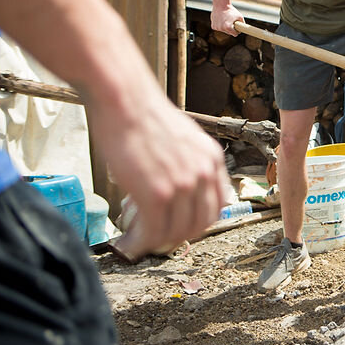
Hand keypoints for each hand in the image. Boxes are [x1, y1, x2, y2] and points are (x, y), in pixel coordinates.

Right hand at [96, 90, 228, 258]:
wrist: (125, 100)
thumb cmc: (143, 115)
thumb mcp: (182, 138)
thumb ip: (186, 161)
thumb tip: (174, 185)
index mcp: (212, 158)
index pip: (219, 203)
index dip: (199, 220)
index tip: (181, 225)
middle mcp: (203, 172)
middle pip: (202, 223)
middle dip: (180, 236)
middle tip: (157, 237)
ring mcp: (183, 184)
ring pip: (178, 231)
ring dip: (158, 243)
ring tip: (138, 240)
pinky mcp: (157, 193)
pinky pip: (155, 231)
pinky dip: (142, 243)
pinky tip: (129, 244)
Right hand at [211, 5, 243, 35]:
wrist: (221, 4)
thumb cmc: (231, 10)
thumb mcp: (240, 16)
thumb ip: (243, 23)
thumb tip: (244, 29)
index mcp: (228, 27)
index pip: (235, 34)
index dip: (237, 31)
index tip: (237, 27)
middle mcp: (221, 29)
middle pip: (229, 33)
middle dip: (231, 28)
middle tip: (231, 21)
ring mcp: (216, 28)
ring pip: (224, 31)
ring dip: (226, 27)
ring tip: (226, 19)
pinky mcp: (213, 26)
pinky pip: (219, 28)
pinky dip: (221, 25)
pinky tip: (221, 19)